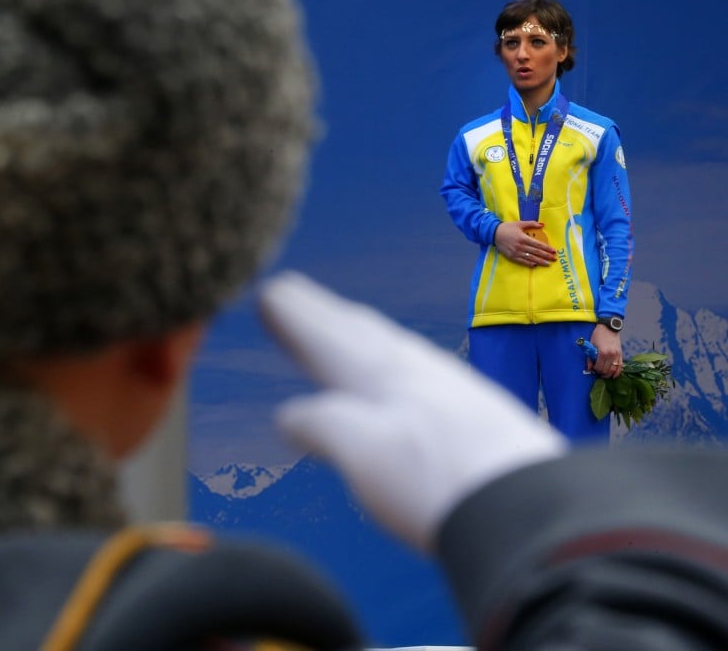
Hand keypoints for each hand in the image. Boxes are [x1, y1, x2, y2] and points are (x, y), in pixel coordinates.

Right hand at [259, 272, 566, 552]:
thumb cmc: (436, 480)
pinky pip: (413, 368)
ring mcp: (446, 387)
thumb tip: (289, 416)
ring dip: (357, 332)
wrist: (527, 506)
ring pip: (389, 346)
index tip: (269, 292)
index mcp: (379, 375)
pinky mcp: (471, 412)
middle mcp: (413, 370)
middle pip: (357, 332)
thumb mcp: (360, 452)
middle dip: (322, 313)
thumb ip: (323, 426)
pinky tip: (402, 377)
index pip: (326, 336)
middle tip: (294, 294)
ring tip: (343, 325)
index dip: (295, 317)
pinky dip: (390, 360)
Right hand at [494, 221, 556, 266]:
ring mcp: (516, 253)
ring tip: (547, 264)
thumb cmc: (508, 227)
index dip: (546, 248)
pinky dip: (529, 264)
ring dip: (540, 261)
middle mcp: (521, 246)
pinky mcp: (511, 257)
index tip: (553, 251)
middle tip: (554, 259)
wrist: (494, 234)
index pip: (538, 245)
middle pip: (536, 252)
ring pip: (530, 258)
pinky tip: (535, 265)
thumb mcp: (520, 223)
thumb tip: (543, 225)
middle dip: (546, 256)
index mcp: (523, 238)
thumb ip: (532, 224)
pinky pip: (522, 261)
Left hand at [588, 325, 622, 377]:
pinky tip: (614, 376)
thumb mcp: (591, 345)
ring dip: (609, 374)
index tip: (593, 369)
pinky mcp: (621, 354)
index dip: (595, 369)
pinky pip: (620, 366)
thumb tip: (589, 368)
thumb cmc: (598, 335)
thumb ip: (590, 358)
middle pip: (606, 370)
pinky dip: (617, 372)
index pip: (599, 367)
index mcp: (602, 352)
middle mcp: (611, 355)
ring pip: (613, 369)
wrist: (609, 328)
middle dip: (601, 373)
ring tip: (604, 375)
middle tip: (598, 372)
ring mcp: (617, 355)